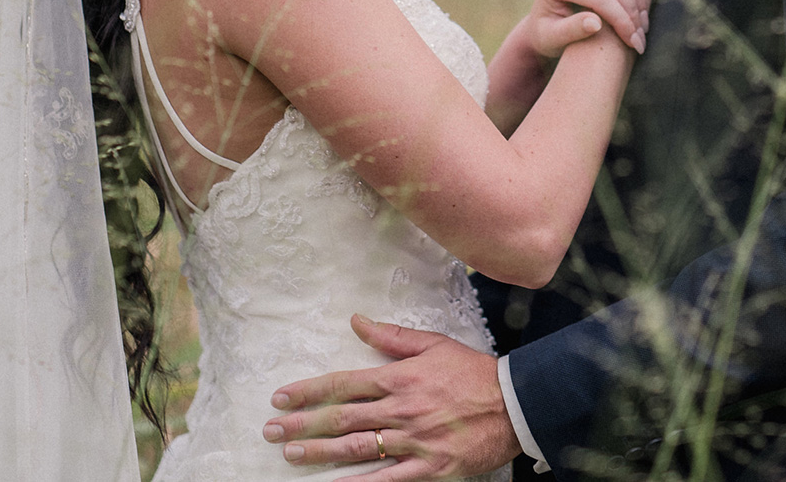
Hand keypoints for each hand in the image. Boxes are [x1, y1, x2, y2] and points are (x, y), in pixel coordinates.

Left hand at [263, 315, 519, 479]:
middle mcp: (400, 409)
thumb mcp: (433, 344)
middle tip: (271, 430)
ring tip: (290, 454)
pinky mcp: (429, 467)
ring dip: (320, 451)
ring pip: (357, 447)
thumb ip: (391, 336)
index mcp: (399, 378)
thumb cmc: (473, 371)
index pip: (343, 384)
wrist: (514, 403)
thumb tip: (356, 320)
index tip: (280, 397)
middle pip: (342, 417)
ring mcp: (413, 440)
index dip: (308, 391)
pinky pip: (387, 479)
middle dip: (302, 423)